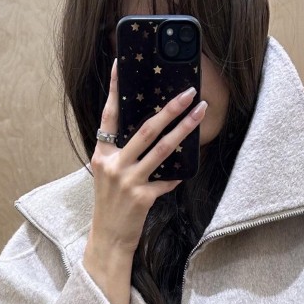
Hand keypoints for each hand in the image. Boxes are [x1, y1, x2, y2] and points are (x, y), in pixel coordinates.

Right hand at [90, 58, 206, 255]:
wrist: (109, 239)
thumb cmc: (111, 205)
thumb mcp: (108, 176)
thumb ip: (123, 155)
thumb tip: (150, 133)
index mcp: (102, 155)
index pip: (108, 115)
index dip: (114, 89)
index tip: (120, 65)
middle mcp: (113, 164)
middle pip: (145, 129)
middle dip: (170, 109)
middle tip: (188, 93)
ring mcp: (128, 181)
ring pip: (162, 149)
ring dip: (184, 129)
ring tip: (200, 113)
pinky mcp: (142, 197)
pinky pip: (167, 180)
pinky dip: (177, 175)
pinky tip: (185, 169)